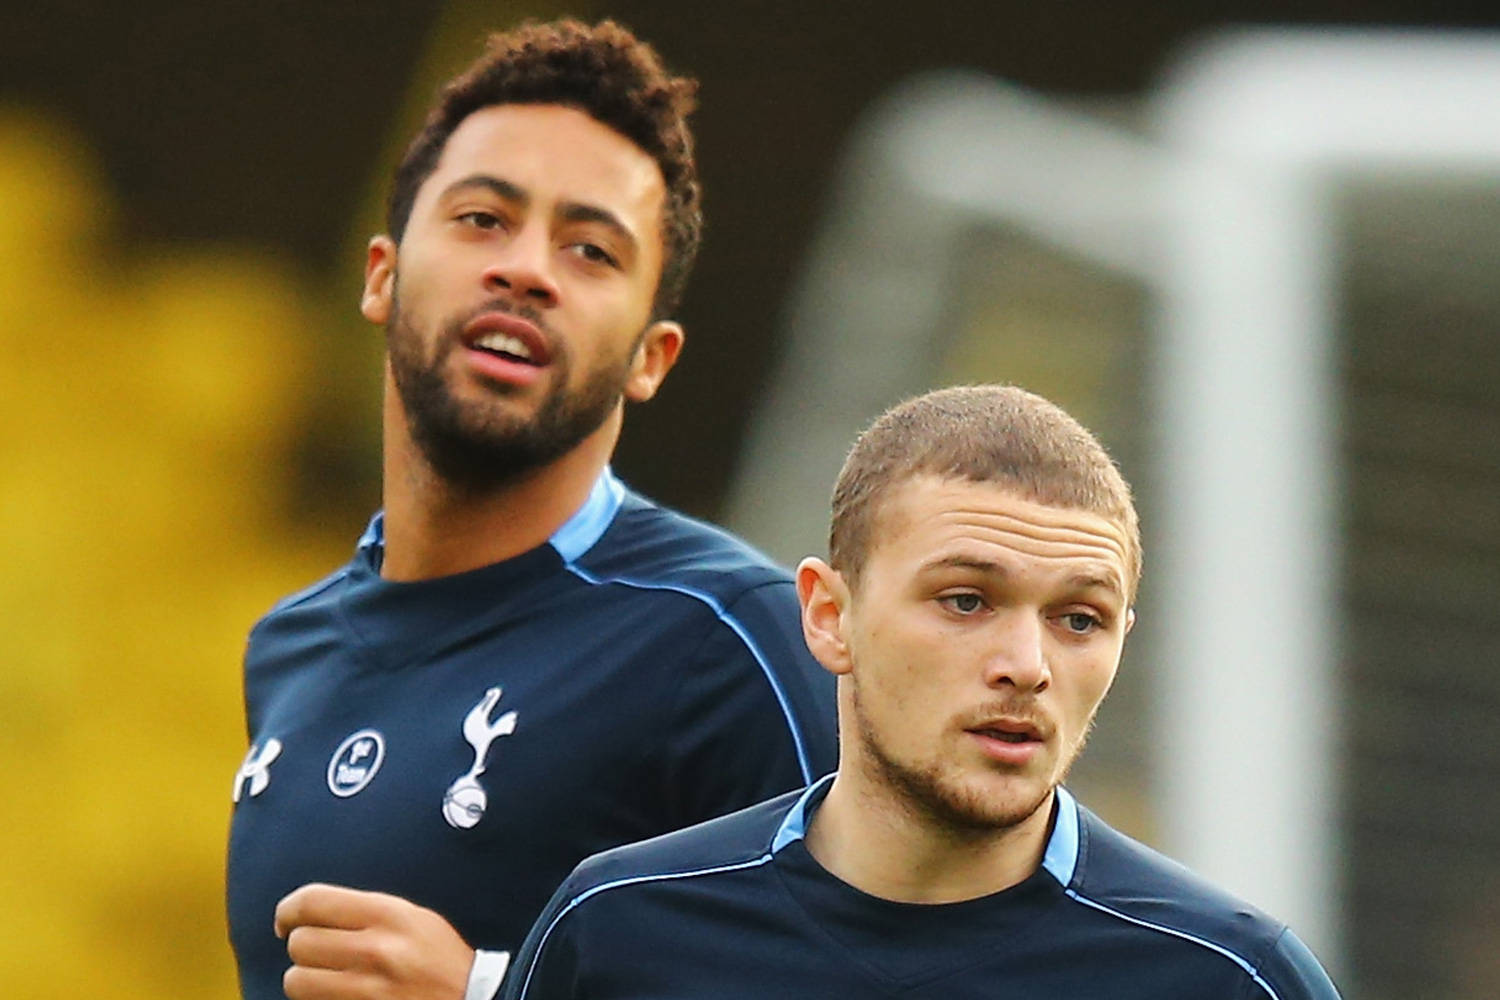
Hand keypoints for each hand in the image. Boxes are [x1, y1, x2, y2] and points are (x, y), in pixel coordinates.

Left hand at [274, 883, 474, 999]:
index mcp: (389, 915)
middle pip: (301, 942)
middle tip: (317, 952)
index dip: (289, 909)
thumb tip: (312, 911)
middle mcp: (376, 950)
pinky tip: (337, 995)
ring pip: (297, 981)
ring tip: (325, 978)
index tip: (286, 920)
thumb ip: (366, 911)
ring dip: (306, 980)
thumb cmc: (442, 960)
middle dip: (303, 947)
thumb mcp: (413, 918)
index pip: (314, 901)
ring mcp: (367, 990)